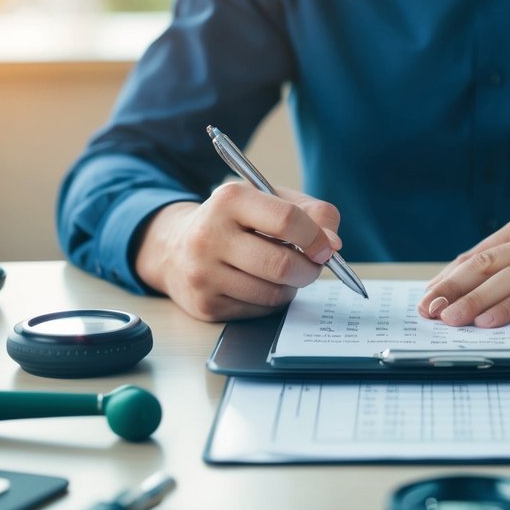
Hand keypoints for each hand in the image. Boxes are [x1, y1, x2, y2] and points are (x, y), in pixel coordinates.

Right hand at [135, 182, 342, 321]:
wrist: (175, 248)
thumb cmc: (234, 221)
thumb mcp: (268, 201)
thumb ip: (310, 212)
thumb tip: (333, 244)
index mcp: (229, 199)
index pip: (287, 220)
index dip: (316, 238)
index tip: (328, 248)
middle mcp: (210, 235)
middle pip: (281, 264)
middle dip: (309, 269)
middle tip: (313, 266)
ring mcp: (204, 273)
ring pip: (273, 292)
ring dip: (291, 286)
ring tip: (283, 273)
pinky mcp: (205, 304)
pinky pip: (259, 310)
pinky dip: (271, 300)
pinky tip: (259, 284)